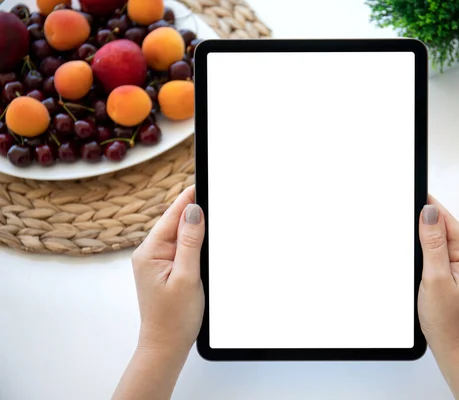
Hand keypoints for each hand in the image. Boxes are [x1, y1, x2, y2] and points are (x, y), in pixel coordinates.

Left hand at [131, 185, 205, 355]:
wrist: (165, 345)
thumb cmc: (175, 317)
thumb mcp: (186, 276)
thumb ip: (190, 242)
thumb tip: (193, 210)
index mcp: (150, 252)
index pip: (172, 215)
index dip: (188, 197)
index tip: (202, 181)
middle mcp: (149, 253)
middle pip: (175, 221)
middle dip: (194, 209)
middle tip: (213, 193)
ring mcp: (156, 261)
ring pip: (179, 234)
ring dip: (195, 226)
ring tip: (212, 212)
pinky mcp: (164, 269)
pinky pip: (180, 246)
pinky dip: (193, 240)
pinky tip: (204, 238)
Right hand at [418, 195, 458, 356]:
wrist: (455, 348)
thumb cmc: (448, 320)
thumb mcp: (435, 278)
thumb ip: (433, 243)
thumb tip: (429, 212)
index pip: (445, 220)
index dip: (427, 206)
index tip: (410, 193)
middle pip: (443, 227)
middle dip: (422, 221)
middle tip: (400, 213)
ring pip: (439, 240)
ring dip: (423, 237)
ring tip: (405, 234)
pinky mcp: (455, 274)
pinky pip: (439, 253)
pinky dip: (426, 251)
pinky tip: (415, 254)